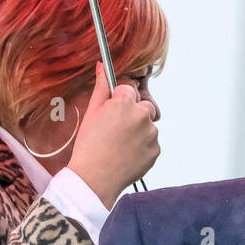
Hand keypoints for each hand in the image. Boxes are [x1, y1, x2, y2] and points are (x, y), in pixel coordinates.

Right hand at [67, 62, 159, 207]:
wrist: (95, 179)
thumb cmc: (89, 145)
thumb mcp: (91, 113)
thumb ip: (101, 87)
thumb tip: (102, 66)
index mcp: (125, 102)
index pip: (129, 90)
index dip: (119, 101)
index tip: (111, 112)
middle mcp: (142, 115)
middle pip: (143, 106)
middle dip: (132, 114)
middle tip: (115, 130)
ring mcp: (151, 133)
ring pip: (147, 126)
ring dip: (137, 132)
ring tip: (118, 145)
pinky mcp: (156, 150)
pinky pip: (150, 143)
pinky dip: (141, 147)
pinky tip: (126, 155)